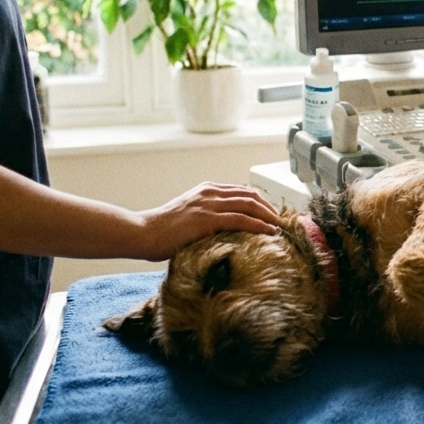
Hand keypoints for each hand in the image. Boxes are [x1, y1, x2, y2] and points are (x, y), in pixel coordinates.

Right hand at [136, 182, 279, 260]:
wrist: (143, 232)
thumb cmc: (163, 231)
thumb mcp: (189, 216)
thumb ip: (207, 216)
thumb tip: (226, 229)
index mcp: (207, 190)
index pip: (242, 191)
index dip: (261, 202)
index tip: (271, 213)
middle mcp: (210, 193)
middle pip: (250, 195)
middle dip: (269, 208)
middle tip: (280, 221)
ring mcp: (209, 204)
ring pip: (249, 205)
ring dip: (269, 216)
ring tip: (279, 227)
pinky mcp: (207, 219)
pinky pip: (241, 219)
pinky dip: (259, 224)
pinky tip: (269, 231)